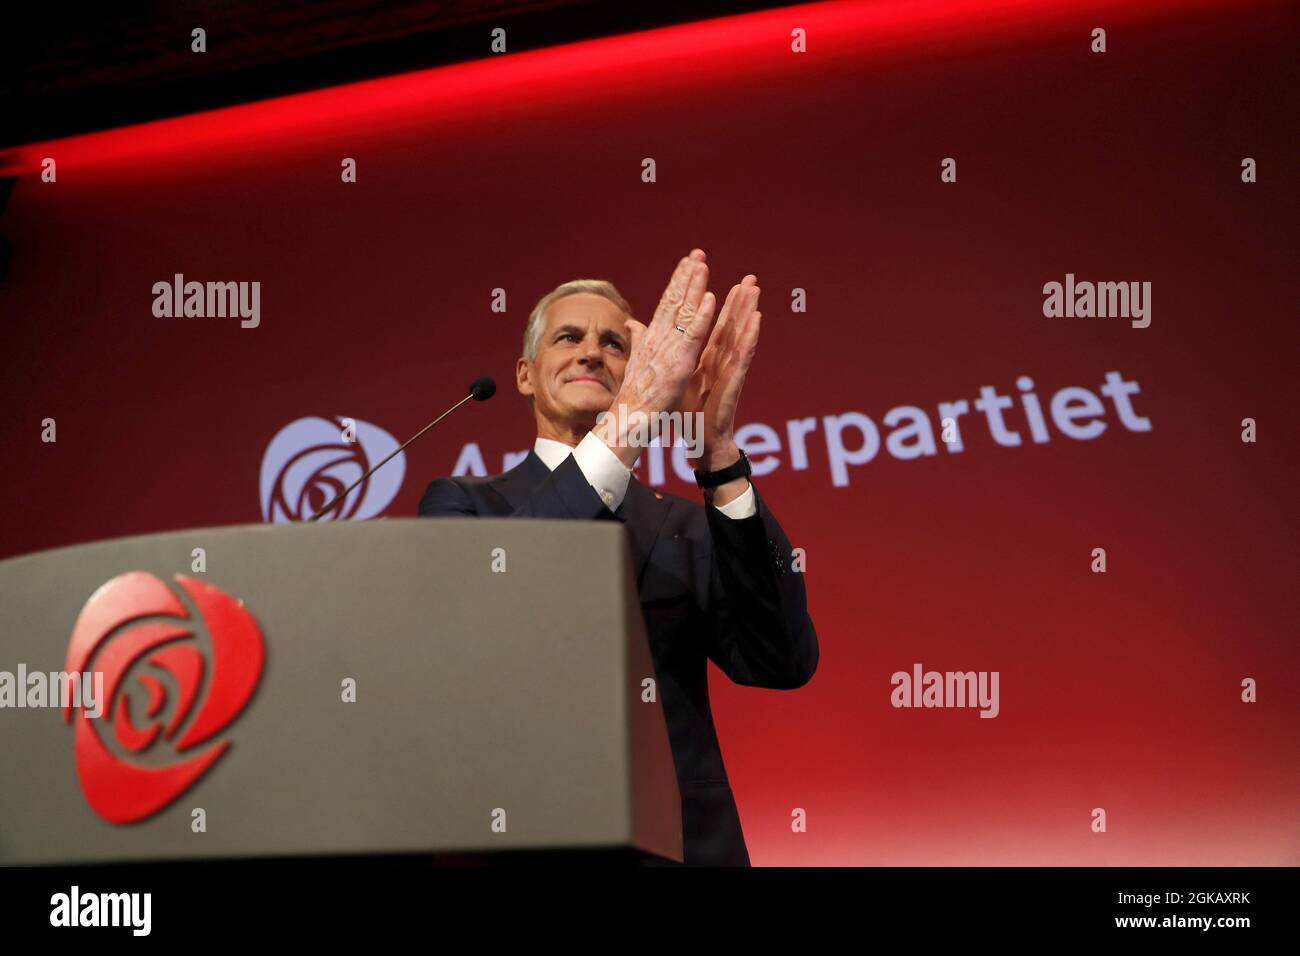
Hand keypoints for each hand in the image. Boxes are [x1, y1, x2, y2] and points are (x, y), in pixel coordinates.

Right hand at [596, 249, 717, 464]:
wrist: (629, 424)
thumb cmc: (635, 399)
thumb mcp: (639, 362)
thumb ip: (639, 340)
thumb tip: (633, 323)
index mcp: (651, 341)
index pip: (665, 305)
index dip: (677, 283)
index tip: (687, 262)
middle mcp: (657, 341)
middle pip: (673, 302)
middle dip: (686, 277)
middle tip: (698, 253)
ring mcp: (668, 352)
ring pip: (683, 314)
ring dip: (693, 288)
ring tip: (703, 264)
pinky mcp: (678, 366)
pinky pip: (692, 337)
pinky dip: (701, 317)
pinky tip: (711, 299)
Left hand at [681, 274, 761, 469]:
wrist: (699, 442)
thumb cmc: (689, 415)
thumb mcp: (675, 381)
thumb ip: (670, 359)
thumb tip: (653, 345)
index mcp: (706, 360)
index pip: (713, 327)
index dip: (716, 304)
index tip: (723, 286)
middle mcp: (721, 362)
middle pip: (731, 326)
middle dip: (740, 302)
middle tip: (749, 278)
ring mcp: (729, 371)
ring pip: (741, 336)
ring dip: (748, 312)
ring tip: (755, 289)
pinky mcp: (734, 382)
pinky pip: (743, 357)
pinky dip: (751, 338)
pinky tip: (757, 321)